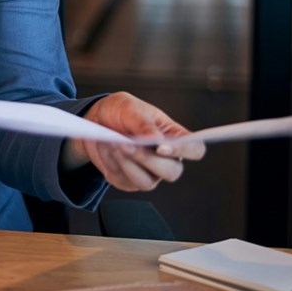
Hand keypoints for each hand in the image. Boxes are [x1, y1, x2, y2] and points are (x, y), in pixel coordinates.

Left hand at [60, 92, 205, 192]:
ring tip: (112, 144)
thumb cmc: (121, 111)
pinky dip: (112, 163)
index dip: (184, 151)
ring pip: (146, 182)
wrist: (97, 120)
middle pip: (172, 172)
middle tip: (126, 144)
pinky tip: (106, 148)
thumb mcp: (130, 108)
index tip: (162, 147)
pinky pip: (124, 181)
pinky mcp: (129, 181)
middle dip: (147, 160)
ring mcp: (149, 173)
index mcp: (174, 136)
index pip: (195, 149)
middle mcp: (166, 159)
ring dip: (127, 163)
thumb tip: (155, 139)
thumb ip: (143, 123)